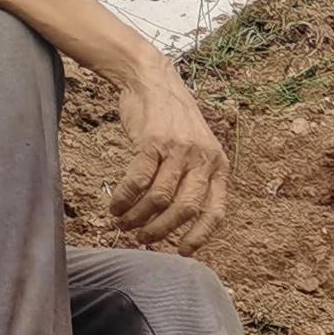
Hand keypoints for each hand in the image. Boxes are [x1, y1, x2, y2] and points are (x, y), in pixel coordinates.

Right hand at [110, 60, 230, 252]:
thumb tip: (178, 223)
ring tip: (124, 224)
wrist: (153, 81)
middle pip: (184, 209)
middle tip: (142, 239)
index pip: (216, 211)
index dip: (200, 236)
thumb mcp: (196, 149)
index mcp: (217, 165)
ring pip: (159, 198)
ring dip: (138, 218)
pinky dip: (124, 200)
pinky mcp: (153, 142)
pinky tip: (116, 207)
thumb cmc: (172, 121)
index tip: (182, 253)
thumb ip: (194, 180)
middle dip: (161, 231)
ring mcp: (178, 149)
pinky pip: (137, 181)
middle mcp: (202, 158)